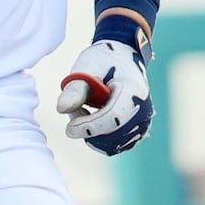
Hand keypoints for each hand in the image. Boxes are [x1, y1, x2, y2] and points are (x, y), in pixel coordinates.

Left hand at [57, 38, 153, 154]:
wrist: (122, 59)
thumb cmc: (103, 61)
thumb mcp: (86, 68)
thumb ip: (74, 89)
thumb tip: (61, 108)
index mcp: (133, 91)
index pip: (112, 119)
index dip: (88, 126)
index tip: (68, 128)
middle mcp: (143, 111)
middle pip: (111, 136)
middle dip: (87, 128)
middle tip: (75, 109)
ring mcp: (142, 124)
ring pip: (110, 145)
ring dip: (91, 134)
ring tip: (83, 110)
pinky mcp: (136, 133)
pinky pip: (113, 146)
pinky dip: (98, 137)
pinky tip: (92, 118)